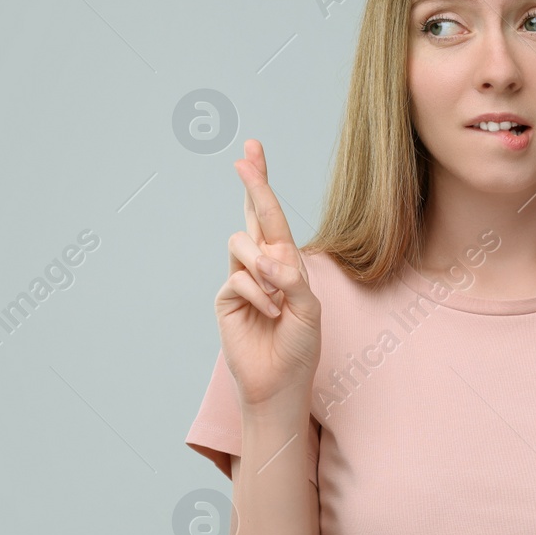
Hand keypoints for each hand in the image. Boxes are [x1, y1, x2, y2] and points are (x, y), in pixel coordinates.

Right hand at [215, 138, 321, 408]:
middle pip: (252, 215)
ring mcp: (242, 279)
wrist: (278, 383)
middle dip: (252, 184)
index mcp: (287, 262)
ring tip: (277, 301)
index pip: (272, 216)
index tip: (252, 151)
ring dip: (263, 268)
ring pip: (243, 244)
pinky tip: (268, 314)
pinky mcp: (227, 297)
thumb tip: (266, 257)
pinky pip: (238, 277)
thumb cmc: (300, 347)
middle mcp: (263, 265)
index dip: (261, 183)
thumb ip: (292, 279)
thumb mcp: (309, 310)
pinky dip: (258, 294)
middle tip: (245, 159)